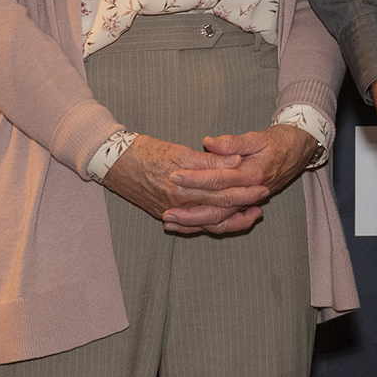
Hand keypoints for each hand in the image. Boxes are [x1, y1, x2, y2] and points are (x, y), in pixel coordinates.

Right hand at [101, 134, 267, 234]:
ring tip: (250, 216)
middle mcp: (178, 205)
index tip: (262, 187)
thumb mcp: (179, 151)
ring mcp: (170, 212)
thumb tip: (236, 162)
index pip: (222, 192)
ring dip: (229, 220)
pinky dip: (208, 225)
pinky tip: (221, 222)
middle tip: (263, 200)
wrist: (114, 163)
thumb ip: (209, 161)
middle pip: (218, 209)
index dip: (244, 191)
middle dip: (242, 206)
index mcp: (184, 187)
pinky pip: (191, 226)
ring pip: (207, 222)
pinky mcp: (165, 213)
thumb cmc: (146, 151)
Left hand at [160, 124, 319, 234]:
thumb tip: (208, 143)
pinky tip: (188, 226)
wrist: (300, 149)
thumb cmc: (280, 141)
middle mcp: (250, 192)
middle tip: (165, 210)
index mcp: (252, 174)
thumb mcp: (258, 137)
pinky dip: (206, 225)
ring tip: (170, 223)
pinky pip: (226, 221)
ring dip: (195, 223)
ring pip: (220, 219)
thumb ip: (233, 143)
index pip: (219, 179)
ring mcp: (249, 201)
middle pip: (217, 208)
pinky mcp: (246, 204)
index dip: (195, 178)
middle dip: (189, 210)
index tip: (175, 175)